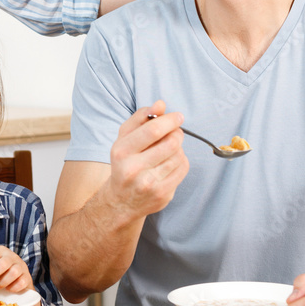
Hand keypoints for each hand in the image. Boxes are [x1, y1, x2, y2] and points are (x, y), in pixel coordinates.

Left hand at [0, 246, 40, 305]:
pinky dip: (12, 288)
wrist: (19, 278)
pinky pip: (20, 283)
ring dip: (2, 282)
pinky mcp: (27, 277)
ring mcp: (21, 266)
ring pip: (13, 273)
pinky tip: (8, 288)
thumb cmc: (1, 272)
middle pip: (2, 263)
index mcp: (0, 251)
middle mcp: (12, 256)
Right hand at [105, 100, 187, 219]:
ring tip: (169, 149)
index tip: (178, 116)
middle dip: (177, 133)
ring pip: (179, 155)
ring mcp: (149, 184)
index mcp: (121, 151)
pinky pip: (183, 169)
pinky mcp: (162, 195)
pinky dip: (181, 161)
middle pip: (171, 142)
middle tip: (175, 132)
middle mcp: (133, 169)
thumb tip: (160, 104)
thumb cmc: (125, 163)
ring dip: (178, 147)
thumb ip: (141, 118)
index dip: (170, 120)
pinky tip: (171, 162)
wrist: (121, 201)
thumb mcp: (124, 138)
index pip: (153, 130)